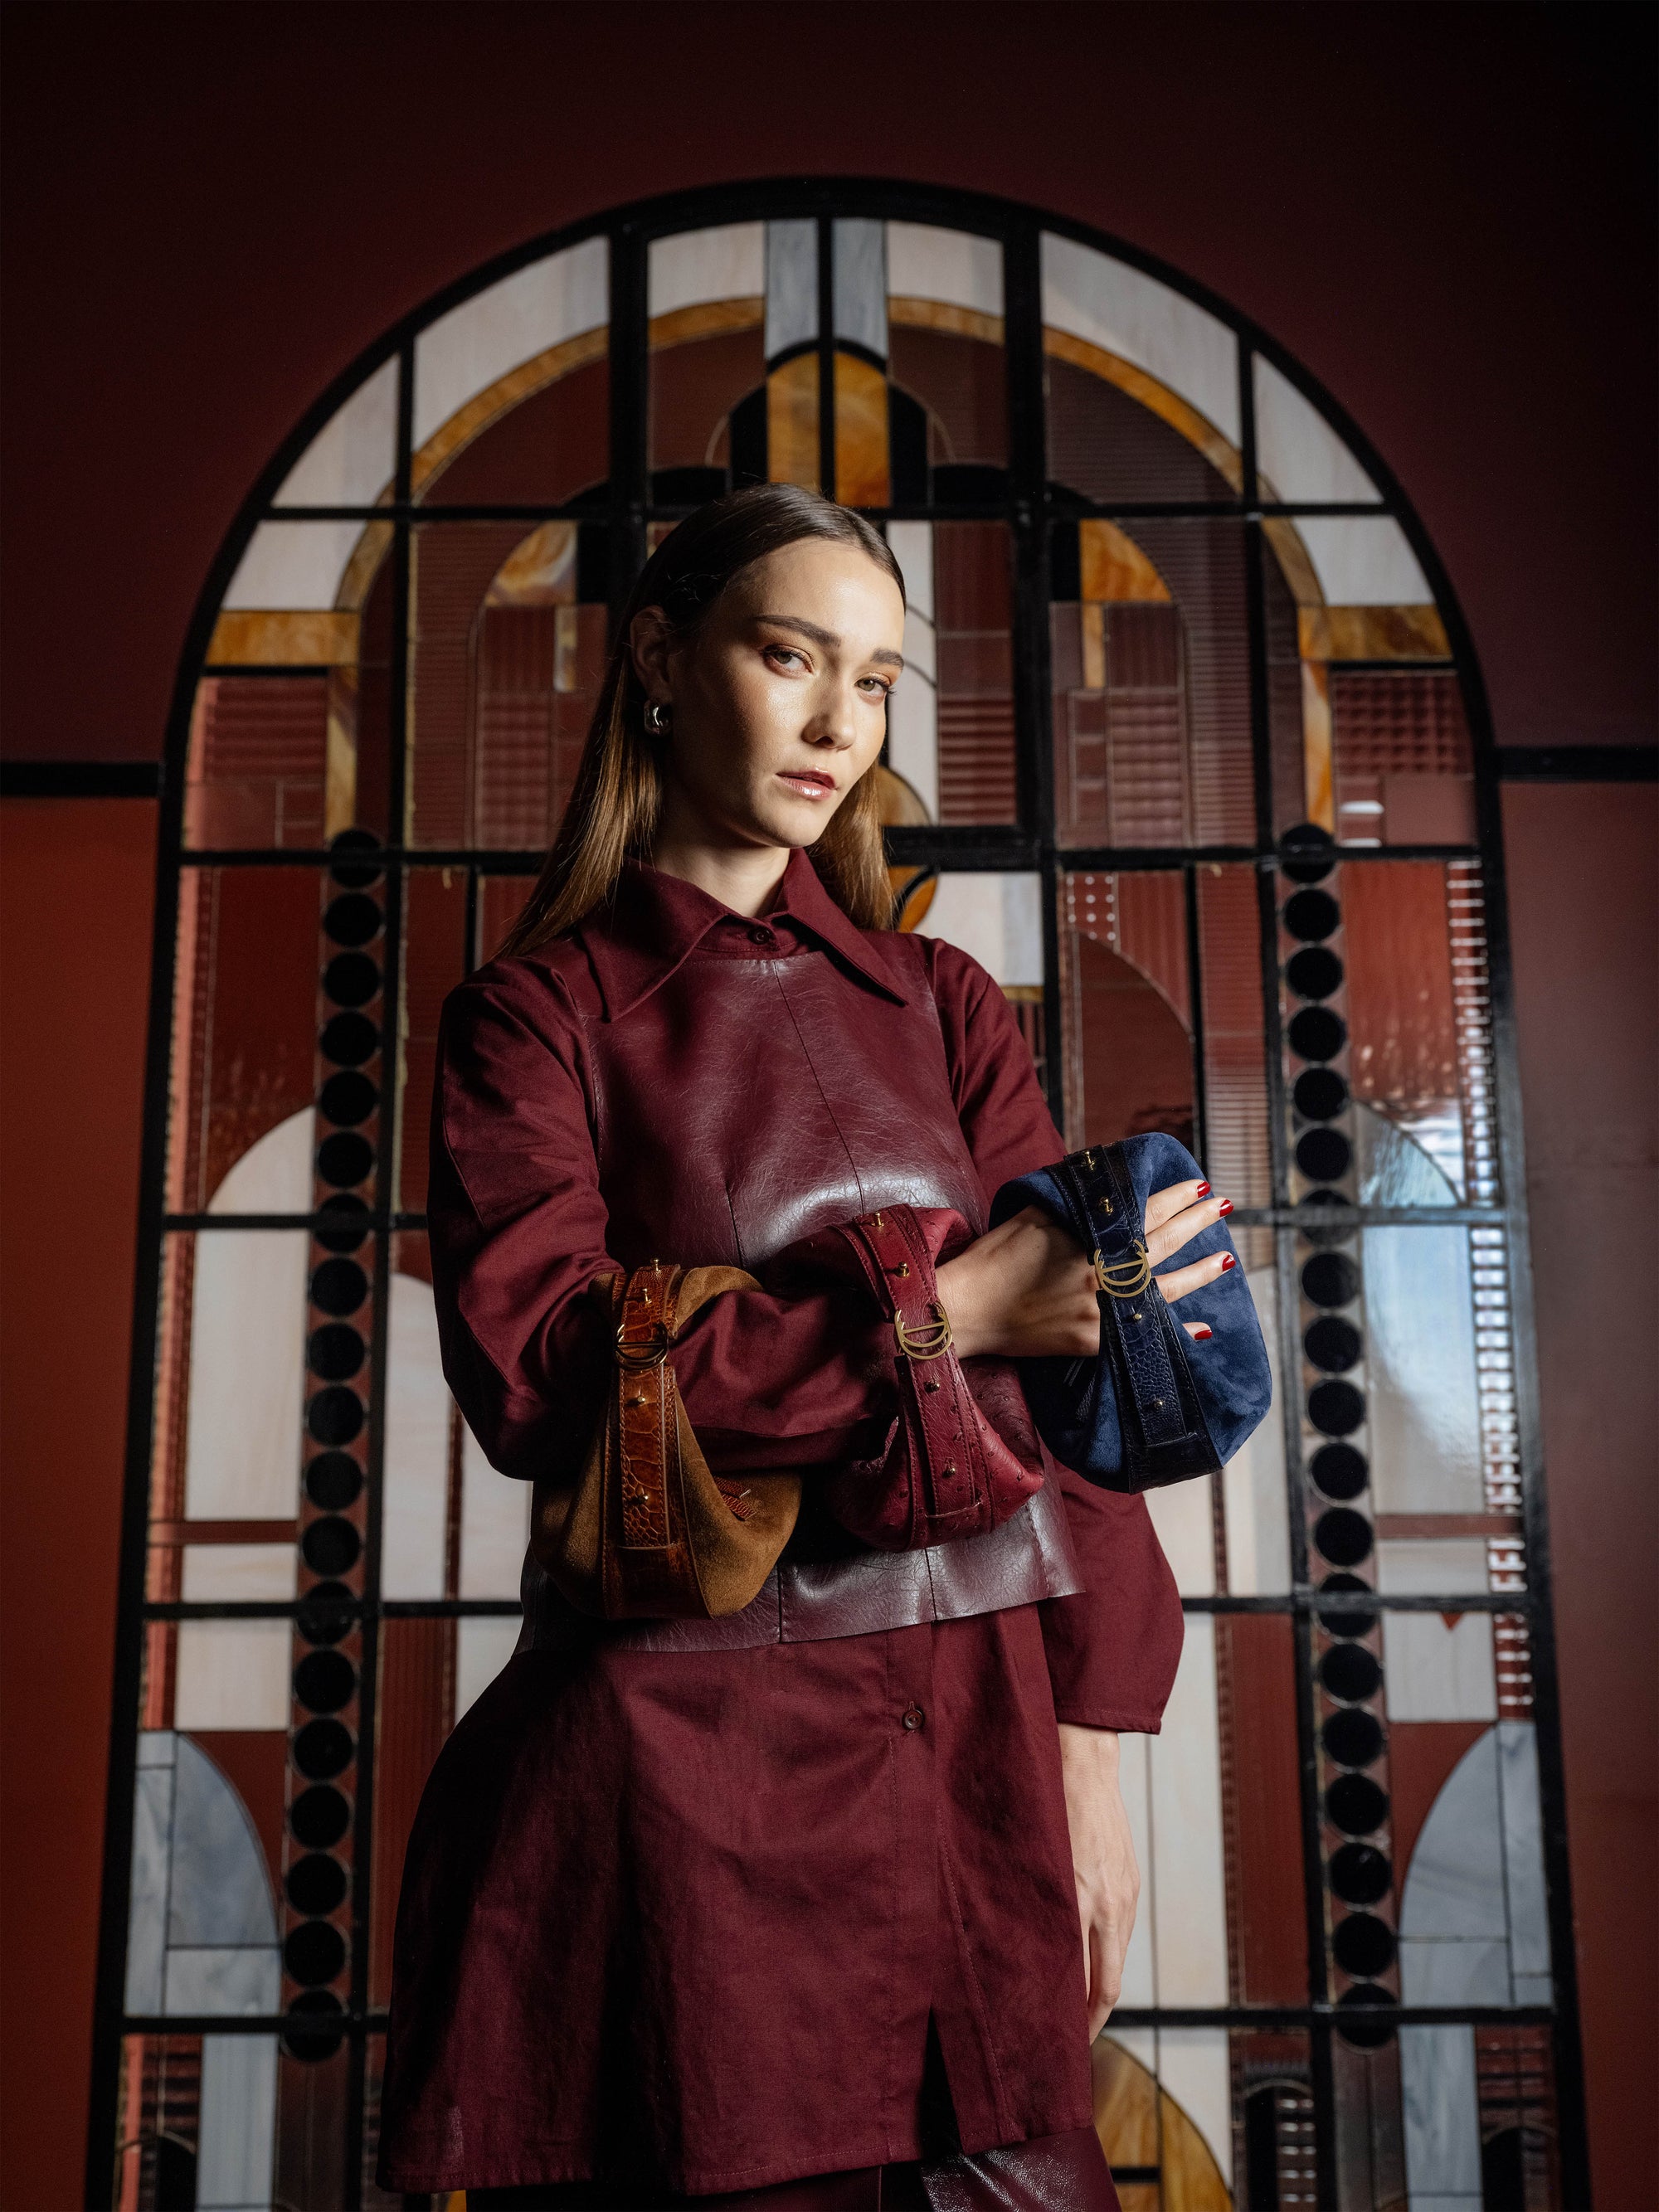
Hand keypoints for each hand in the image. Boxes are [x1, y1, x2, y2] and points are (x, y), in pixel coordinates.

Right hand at [936, 1177, 1234, 1360]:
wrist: (970, 1307)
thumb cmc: (996, 1255)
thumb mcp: (1036, 1213)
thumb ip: (1076, 1201)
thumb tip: (1106, 1184)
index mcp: (1091, 1236)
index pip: (1145, 1210)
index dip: (1175, 1198)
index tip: (1198, 1187)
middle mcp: (1105, 1271)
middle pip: (1163, 1244)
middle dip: (1196, 1224)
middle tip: (1222, 1207)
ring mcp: (1103, 1309)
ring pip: (1165, 1289)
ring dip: (1200, 1273)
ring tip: (1227, 1260)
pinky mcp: (1095, 1339)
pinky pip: (1144, 1334)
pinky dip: (1176, 1331)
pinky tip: (1201, 1329)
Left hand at [1057, 1723, 1138, 2037]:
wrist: (1083, 1760)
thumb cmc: (1043, 1804)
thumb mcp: (1029, 1860)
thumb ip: (1027, 1907)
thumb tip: (1015, 1953)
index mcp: (1079, 1900)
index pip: (1083, 1982)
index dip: (1073, 2019)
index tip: (1058, 2042)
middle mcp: (1109, 1903)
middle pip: (1107, 1985)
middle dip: (1091, 2020)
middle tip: (1070, 2045)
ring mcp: (1125, 1893)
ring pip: (1117, 1961)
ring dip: (1099, 1990)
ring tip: (1076, 2012)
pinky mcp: (1131, 1882)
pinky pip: (1121, 1934)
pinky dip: (1108, 1957)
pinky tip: (1090, 1963)